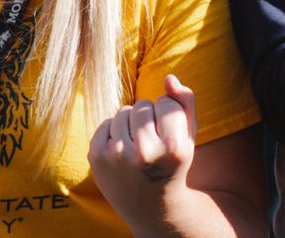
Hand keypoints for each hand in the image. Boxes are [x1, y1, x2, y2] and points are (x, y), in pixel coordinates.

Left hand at [89, 75, 196, 226]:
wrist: (150, 207)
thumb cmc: (172, 164)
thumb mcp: (188, 137)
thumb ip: (186, 102)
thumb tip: (169, 78)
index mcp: (173, 148)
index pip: (166, 102)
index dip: (169, 114)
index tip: (170, 135)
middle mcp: (144, 153)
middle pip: (143, 105)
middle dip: (149, 117)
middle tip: (154, 143)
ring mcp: (117, 155)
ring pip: (124, 111)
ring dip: (131, 123)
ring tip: (138, 146)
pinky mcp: (97, 156)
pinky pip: (106, 122)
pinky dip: (114, 132)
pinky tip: (123, 152)